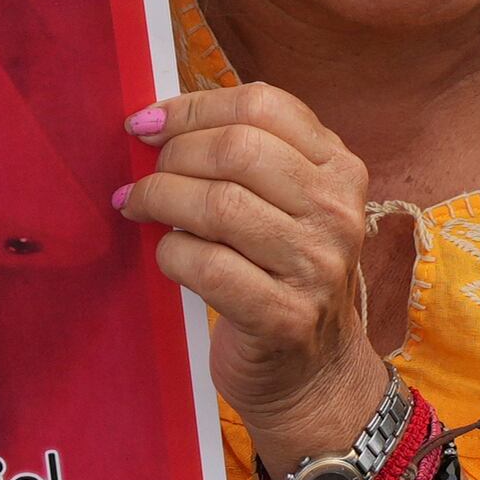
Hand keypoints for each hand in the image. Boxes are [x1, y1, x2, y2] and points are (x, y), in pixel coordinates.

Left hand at [120, 84, 387, 459]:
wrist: (312, 375)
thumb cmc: (280, 274)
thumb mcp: (286, 203)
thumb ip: (242, 157)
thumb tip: (154, 121)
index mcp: (340, 168)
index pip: (263, 104)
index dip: (193, 107)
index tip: (147, 123)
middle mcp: (337, 212)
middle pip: (236, 149)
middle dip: (172, 156)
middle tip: (144, 177)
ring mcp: (317, 266)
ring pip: (217, 203)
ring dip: (159, 200)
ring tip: (139, 208)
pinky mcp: (284, 317)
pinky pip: (205, 264)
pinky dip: (170, 253)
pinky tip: (167, 255)